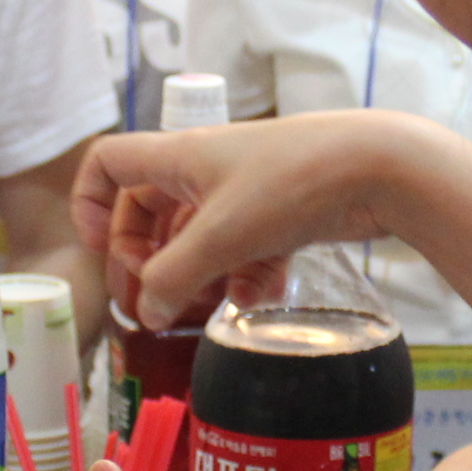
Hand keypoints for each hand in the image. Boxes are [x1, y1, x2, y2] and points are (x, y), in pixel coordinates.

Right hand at [78, 111, 427, 325]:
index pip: (109, 162)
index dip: (90, 204)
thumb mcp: (221, 236)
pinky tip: (257, 297)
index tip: (101, 250)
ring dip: (196, 275)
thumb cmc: (292, 183)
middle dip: (147, 260)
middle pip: (149, 212)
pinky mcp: (282, 211)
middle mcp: (206, 169)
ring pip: (198, 237)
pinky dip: (243, 274)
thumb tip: (147, 312)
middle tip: (151, 303)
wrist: (381, 167)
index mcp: (178, 158)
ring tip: (207, 308)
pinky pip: (243, 247)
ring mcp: (246, 190)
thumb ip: (173, 278)